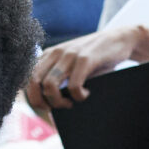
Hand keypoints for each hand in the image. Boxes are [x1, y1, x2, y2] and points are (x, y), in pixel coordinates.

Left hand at [25, 24, 148, 113]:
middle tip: (57, 109)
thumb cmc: (96, 59)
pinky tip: (86, 95)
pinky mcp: (85, 59)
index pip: (27, 79)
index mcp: (48, 55)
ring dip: (59, 102)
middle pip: (33, 83)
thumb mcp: (72, 65)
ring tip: (72, 104)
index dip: (32, 97)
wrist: (121, 39)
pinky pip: (73, 86)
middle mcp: (55, 53)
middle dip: (42, 103)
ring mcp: (70, 55)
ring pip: (49, 86)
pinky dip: (78, 96)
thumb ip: (57, 78)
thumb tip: (48, 108)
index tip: (46, 108)